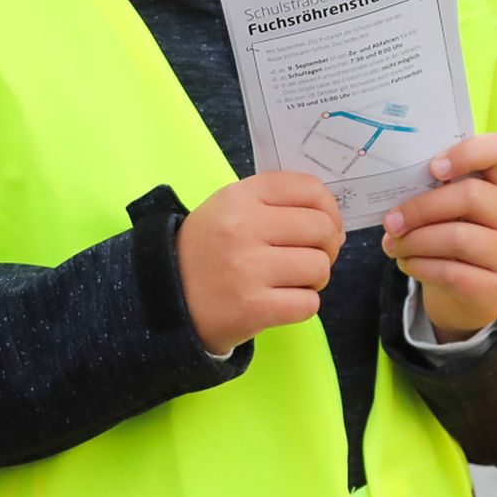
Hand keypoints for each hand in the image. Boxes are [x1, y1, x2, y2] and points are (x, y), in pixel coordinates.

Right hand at [177, 172, 343, 355]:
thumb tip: (335, 226)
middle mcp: (243, 227)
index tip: (326, 226)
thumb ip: (277, 205)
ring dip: (315, 279)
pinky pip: (308, 304)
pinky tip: (281, 302)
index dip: (330, 209)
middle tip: (310, 259)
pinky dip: (303, 305)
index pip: (309, 189)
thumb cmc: (207, 252)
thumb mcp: (229, 211)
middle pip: (322, 229)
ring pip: (319, 267)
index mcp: (239, 197)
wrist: (162, 300)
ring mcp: (247, 268)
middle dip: (328, 247)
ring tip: (291, 282)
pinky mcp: (252, 308)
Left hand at [381, 134, 496, 343]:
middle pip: (470, 196)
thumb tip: (393, 197)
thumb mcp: (448, 212)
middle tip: (390, 221)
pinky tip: (407, 264)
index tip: (434, 168)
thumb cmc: (450, 240)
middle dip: (420, 208)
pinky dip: (419, 267)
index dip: (468, 152)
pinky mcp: (494, 286)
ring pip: (457, 238)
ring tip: (393, 246)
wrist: (466, 296)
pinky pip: (451, 272)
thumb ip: (432, 194)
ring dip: (414, 242)